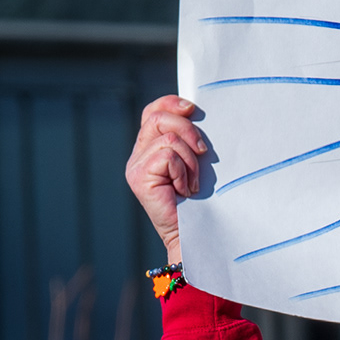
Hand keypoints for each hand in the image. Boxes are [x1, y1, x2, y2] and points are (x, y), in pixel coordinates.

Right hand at [125, 94, 207, 263]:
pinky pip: (168, 156)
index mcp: (150, 147)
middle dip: (187, 130)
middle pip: (158, 118)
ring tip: (194, 183)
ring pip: (168, 139)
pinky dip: (183, 171)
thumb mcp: (196, 162)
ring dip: (190, 160)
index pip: (153, 111)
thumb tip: (196, 114)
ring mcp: (135, 166)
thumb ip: (189, 140)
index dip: (171, 103)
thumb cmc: (202, 201)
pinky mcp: (139, 177)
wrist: (196, 235)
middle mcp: (138, 155)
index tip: (193, 109)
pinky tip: (186, 190)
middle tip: (204, 152)